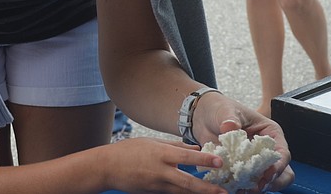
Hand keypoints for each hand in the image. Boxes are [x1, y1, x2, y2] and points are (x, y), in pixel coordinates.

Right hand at [99, 138, 225, 193]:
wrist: (107, 168)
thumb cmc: (129, 151)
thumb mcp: (152, 142)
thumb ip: (175, 146)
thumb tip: (195, 146)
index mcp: (161, 154)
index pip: (187, 156)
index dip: (204, 159)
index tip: (219, 161)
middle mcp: (161, 171)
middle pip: (188, 182)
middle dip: (207, 188)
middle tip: (224, 191)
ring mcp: (156, 186)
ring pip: (182, 192)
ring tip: (215, 193)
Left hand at [192, 95, 294, 192]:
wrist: (203, 116)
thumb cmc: (220, 108)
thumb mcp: (226, 110)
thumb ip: (230, 119)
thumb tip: (230, 126)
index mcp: (270, 133)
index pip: (282, 153)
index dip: (278, 166)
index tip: (266, 174)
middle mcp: (266, 149)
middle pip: (282, 172)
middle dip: (272, 182)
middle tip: (256, 187)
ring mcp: (255, 161)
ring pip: (267, 181)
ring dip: (257, 188)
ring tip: (243, 190)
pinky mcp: (242, 169)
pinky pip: (247, 184)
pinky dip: (242, 188)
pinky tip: (233, 188)